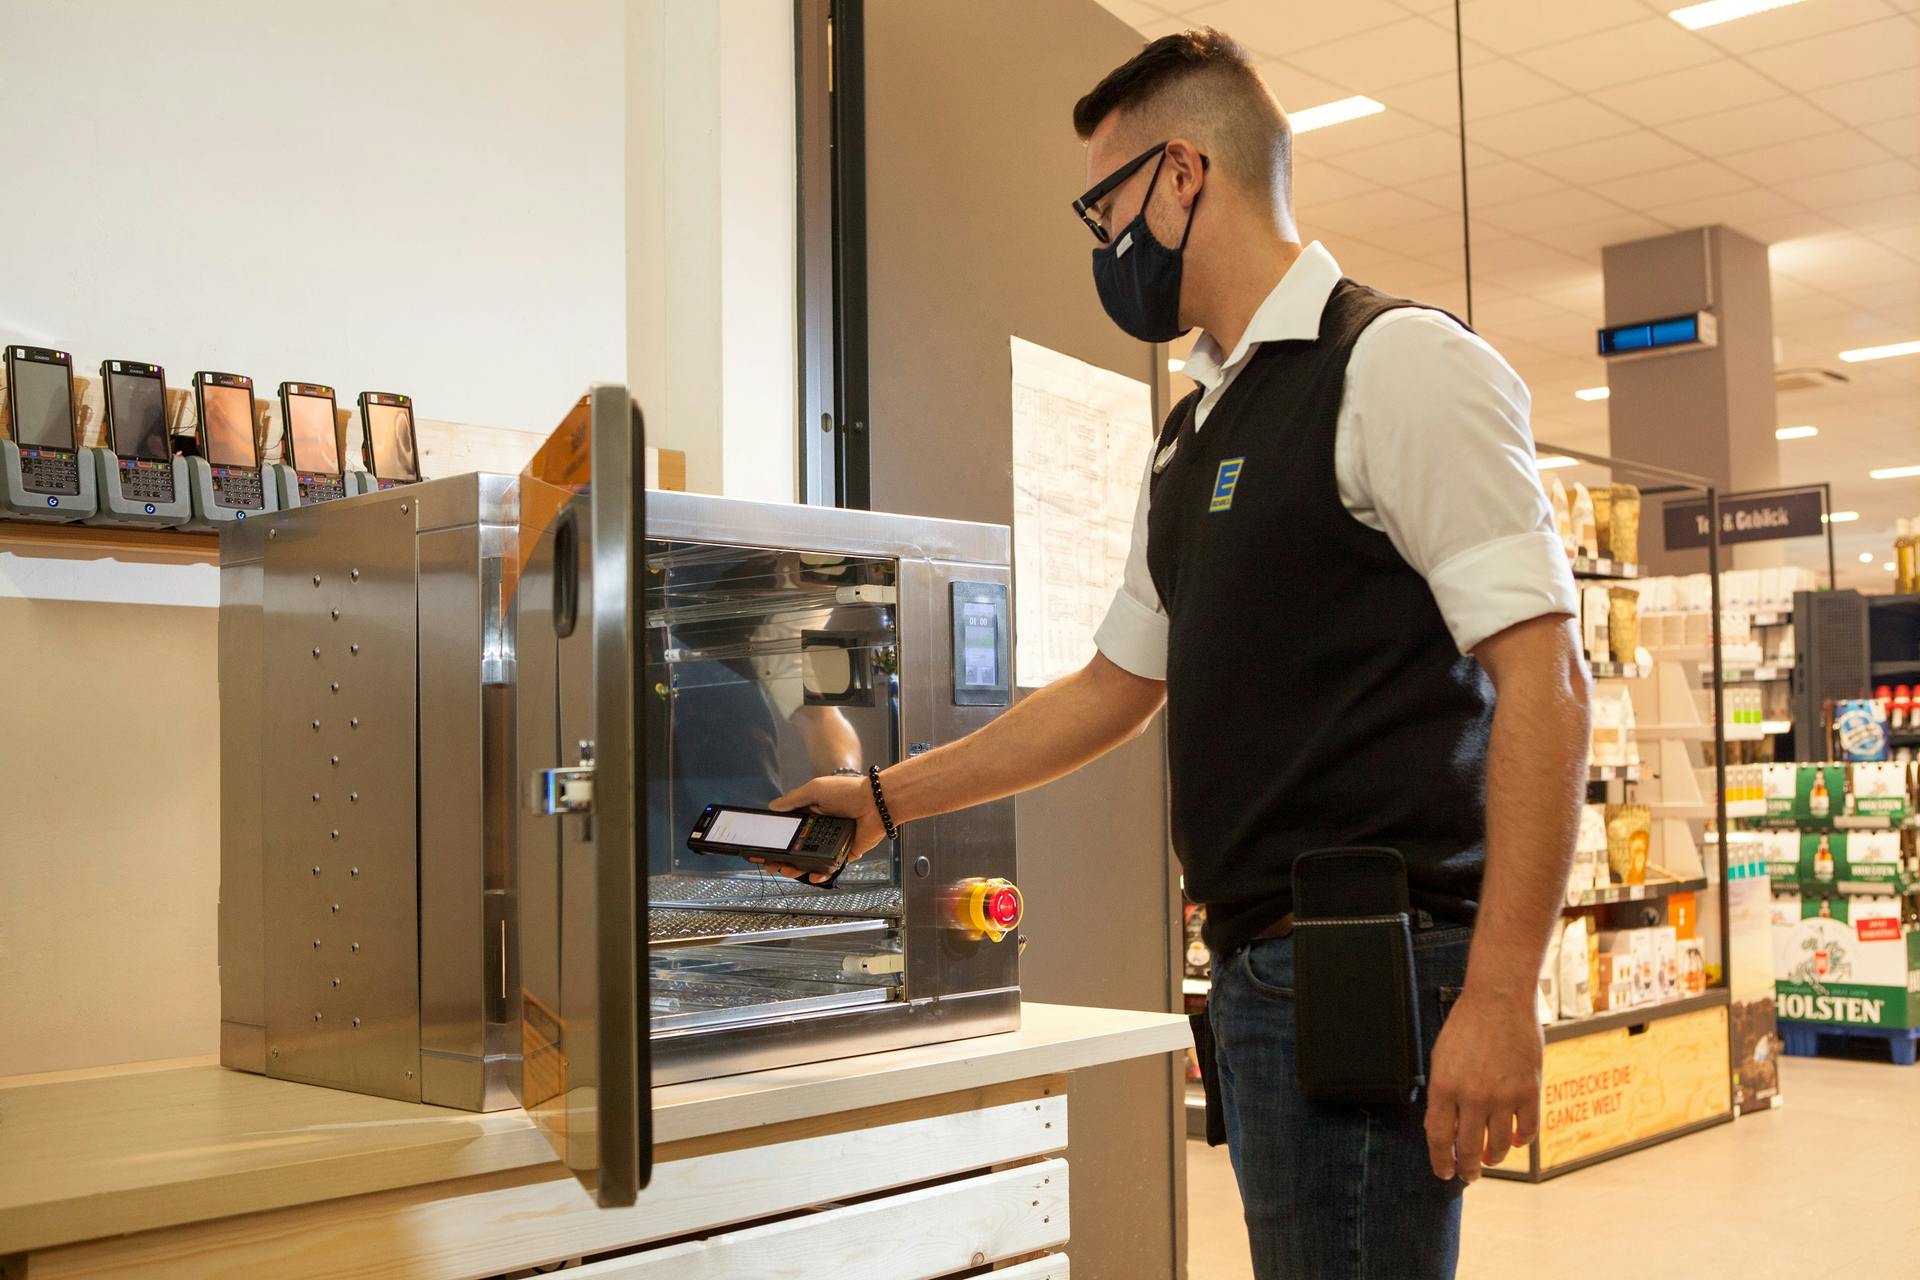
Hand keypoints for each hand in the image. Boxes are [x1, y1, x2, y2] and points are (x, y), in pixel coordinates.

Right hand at [753, 774, 886, 883]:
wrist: (877, 802)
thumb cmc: (848, 791)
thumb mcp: (815, 789)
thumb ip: (794, 799)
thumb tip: (773, 806)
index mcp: (812, 814)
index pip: (790, 830)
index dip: (778, 840)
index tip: (765, 848)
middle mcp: (821, 829)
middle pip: (797, 849)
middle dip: (783, 858)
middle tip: (773, 864)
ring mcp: (832, 843)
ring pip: (811, 861)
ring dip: (798, 868)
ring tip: (788, 870)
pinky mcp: (845, 853)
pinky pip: (830, 867)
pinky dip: (821, 874)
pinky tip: (813, 876)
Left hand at [1423, 987, 1541, 1182]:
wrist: (1499, 1000)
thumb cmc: (1467, 1027)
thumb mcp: (1441, 1059)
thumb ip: (1442, 1095)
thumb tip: (1443, 1131)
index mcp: (1444, 1087)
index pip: (1439, 1138)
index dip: (1440, 1161)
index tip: (1444, 1173)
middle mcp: (1473, 1096)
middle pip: (1468, 1149)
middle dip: (1467, 1168)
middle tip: (1468, 1175)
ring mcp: (1503, 1096)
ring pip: (1498, 1146)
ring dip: (1492, 1158)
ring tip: (1488, 1159)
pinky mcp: (1529, 1092)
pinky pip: (1526, 1132)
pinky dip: (1518, 1141)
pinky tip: (1512, 1139)